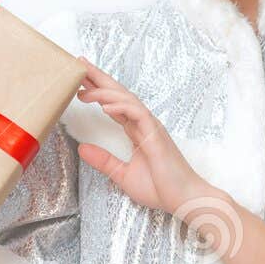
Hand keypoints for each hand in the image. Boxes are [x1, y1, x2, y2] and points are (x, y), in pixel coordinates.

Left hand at [74, 56, 214, 215]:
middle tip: (79, 64)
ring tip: (84, 88)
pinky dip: (121, 108)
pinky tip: (105, 107)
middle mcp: (144, 124)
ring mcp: (151, 127)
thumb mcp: (123, 175)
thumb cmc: (161, 188)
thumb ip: (104, 161)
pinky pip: (138, 114)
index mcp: (137, 130)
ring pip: (126, 100)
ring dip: (104, 92)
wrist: (185, 200)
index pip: (114, 105)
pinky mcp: (156, 135)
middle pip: (118, 94)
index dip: (97, 91)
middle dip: (98, 78)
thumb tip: (82, 148)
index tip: (80, 80)